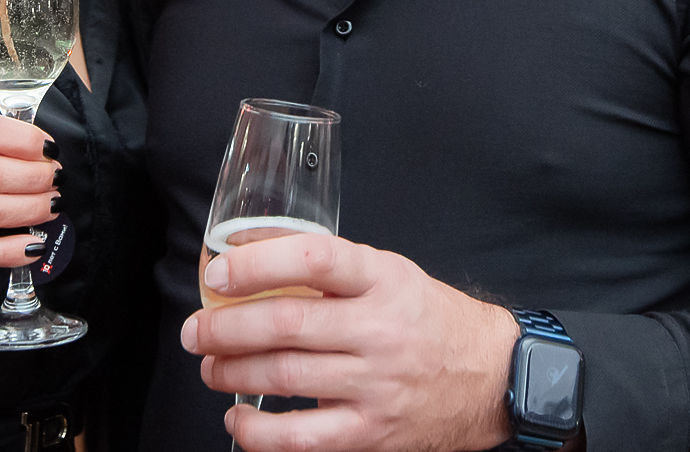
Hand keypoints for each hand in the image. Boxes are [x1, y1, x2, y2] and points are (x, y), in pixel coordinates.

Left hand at [182, 233, 519, 451]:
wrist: (492, 377)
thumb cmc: (430, 319)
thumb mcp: (390, 274)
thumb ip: (332, 268)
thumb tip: (252, 255)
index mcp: (383, 279)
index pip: (314, 259)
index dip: (257, 264)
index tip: (219, 273)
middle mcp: (380, 330)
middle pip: (287, 325)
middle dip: (226, 328)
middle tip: (197, 330)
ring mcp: (377, 385)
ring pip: (287, 378)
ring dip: (233, 373)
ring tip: (210, 366)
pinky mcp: (373, 432)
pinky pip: (303, 439)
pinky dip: (259, 432)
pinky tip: (238, 417)